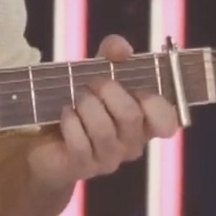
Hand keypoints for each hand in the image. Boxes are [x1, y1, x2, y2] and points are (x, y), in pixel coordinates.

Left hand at [28, 34, 181, 190]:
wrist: (48, 141)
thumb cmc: (83, 105)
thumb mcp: (98, 73)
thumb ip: (112, 55)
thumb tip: (122, 48)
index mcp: (144, 122)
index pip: (168, 122)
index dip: (156, 104)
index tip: (137, 89)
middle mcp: (131, 144)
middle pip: (130, 116)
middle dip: (108, 91)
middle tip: (93, 83)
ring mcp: (108, 159)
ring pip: (103, 130)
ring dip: (86, 105)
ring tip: (77, 98)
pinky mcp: (83, 167)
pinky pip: (80, 144)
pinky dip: (70, 122)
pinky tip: (65, 114)